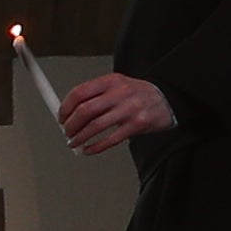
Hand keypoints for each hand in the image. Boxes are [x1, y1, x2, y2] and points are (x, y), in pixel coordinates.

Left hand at [56, 71, 175, 155]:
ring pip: (95, 126)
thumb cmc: (139, 94)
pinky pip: (110, 139)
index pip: (79, 93)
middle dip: (70, 125)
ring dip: (80, 138)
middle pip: (85, 111)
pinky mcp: (137, 125)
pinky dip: (95, 147)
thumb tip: (70, 113)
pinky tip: (88, 149)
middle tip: (66, 132)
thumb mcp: (117, 85)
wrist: (169, 98)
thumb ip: (95, 96)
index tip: (61, 117)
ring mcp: (129, 109)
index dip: (65, 107)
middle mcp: (119, 93)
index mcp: (111, 81)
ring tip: (74, 143)